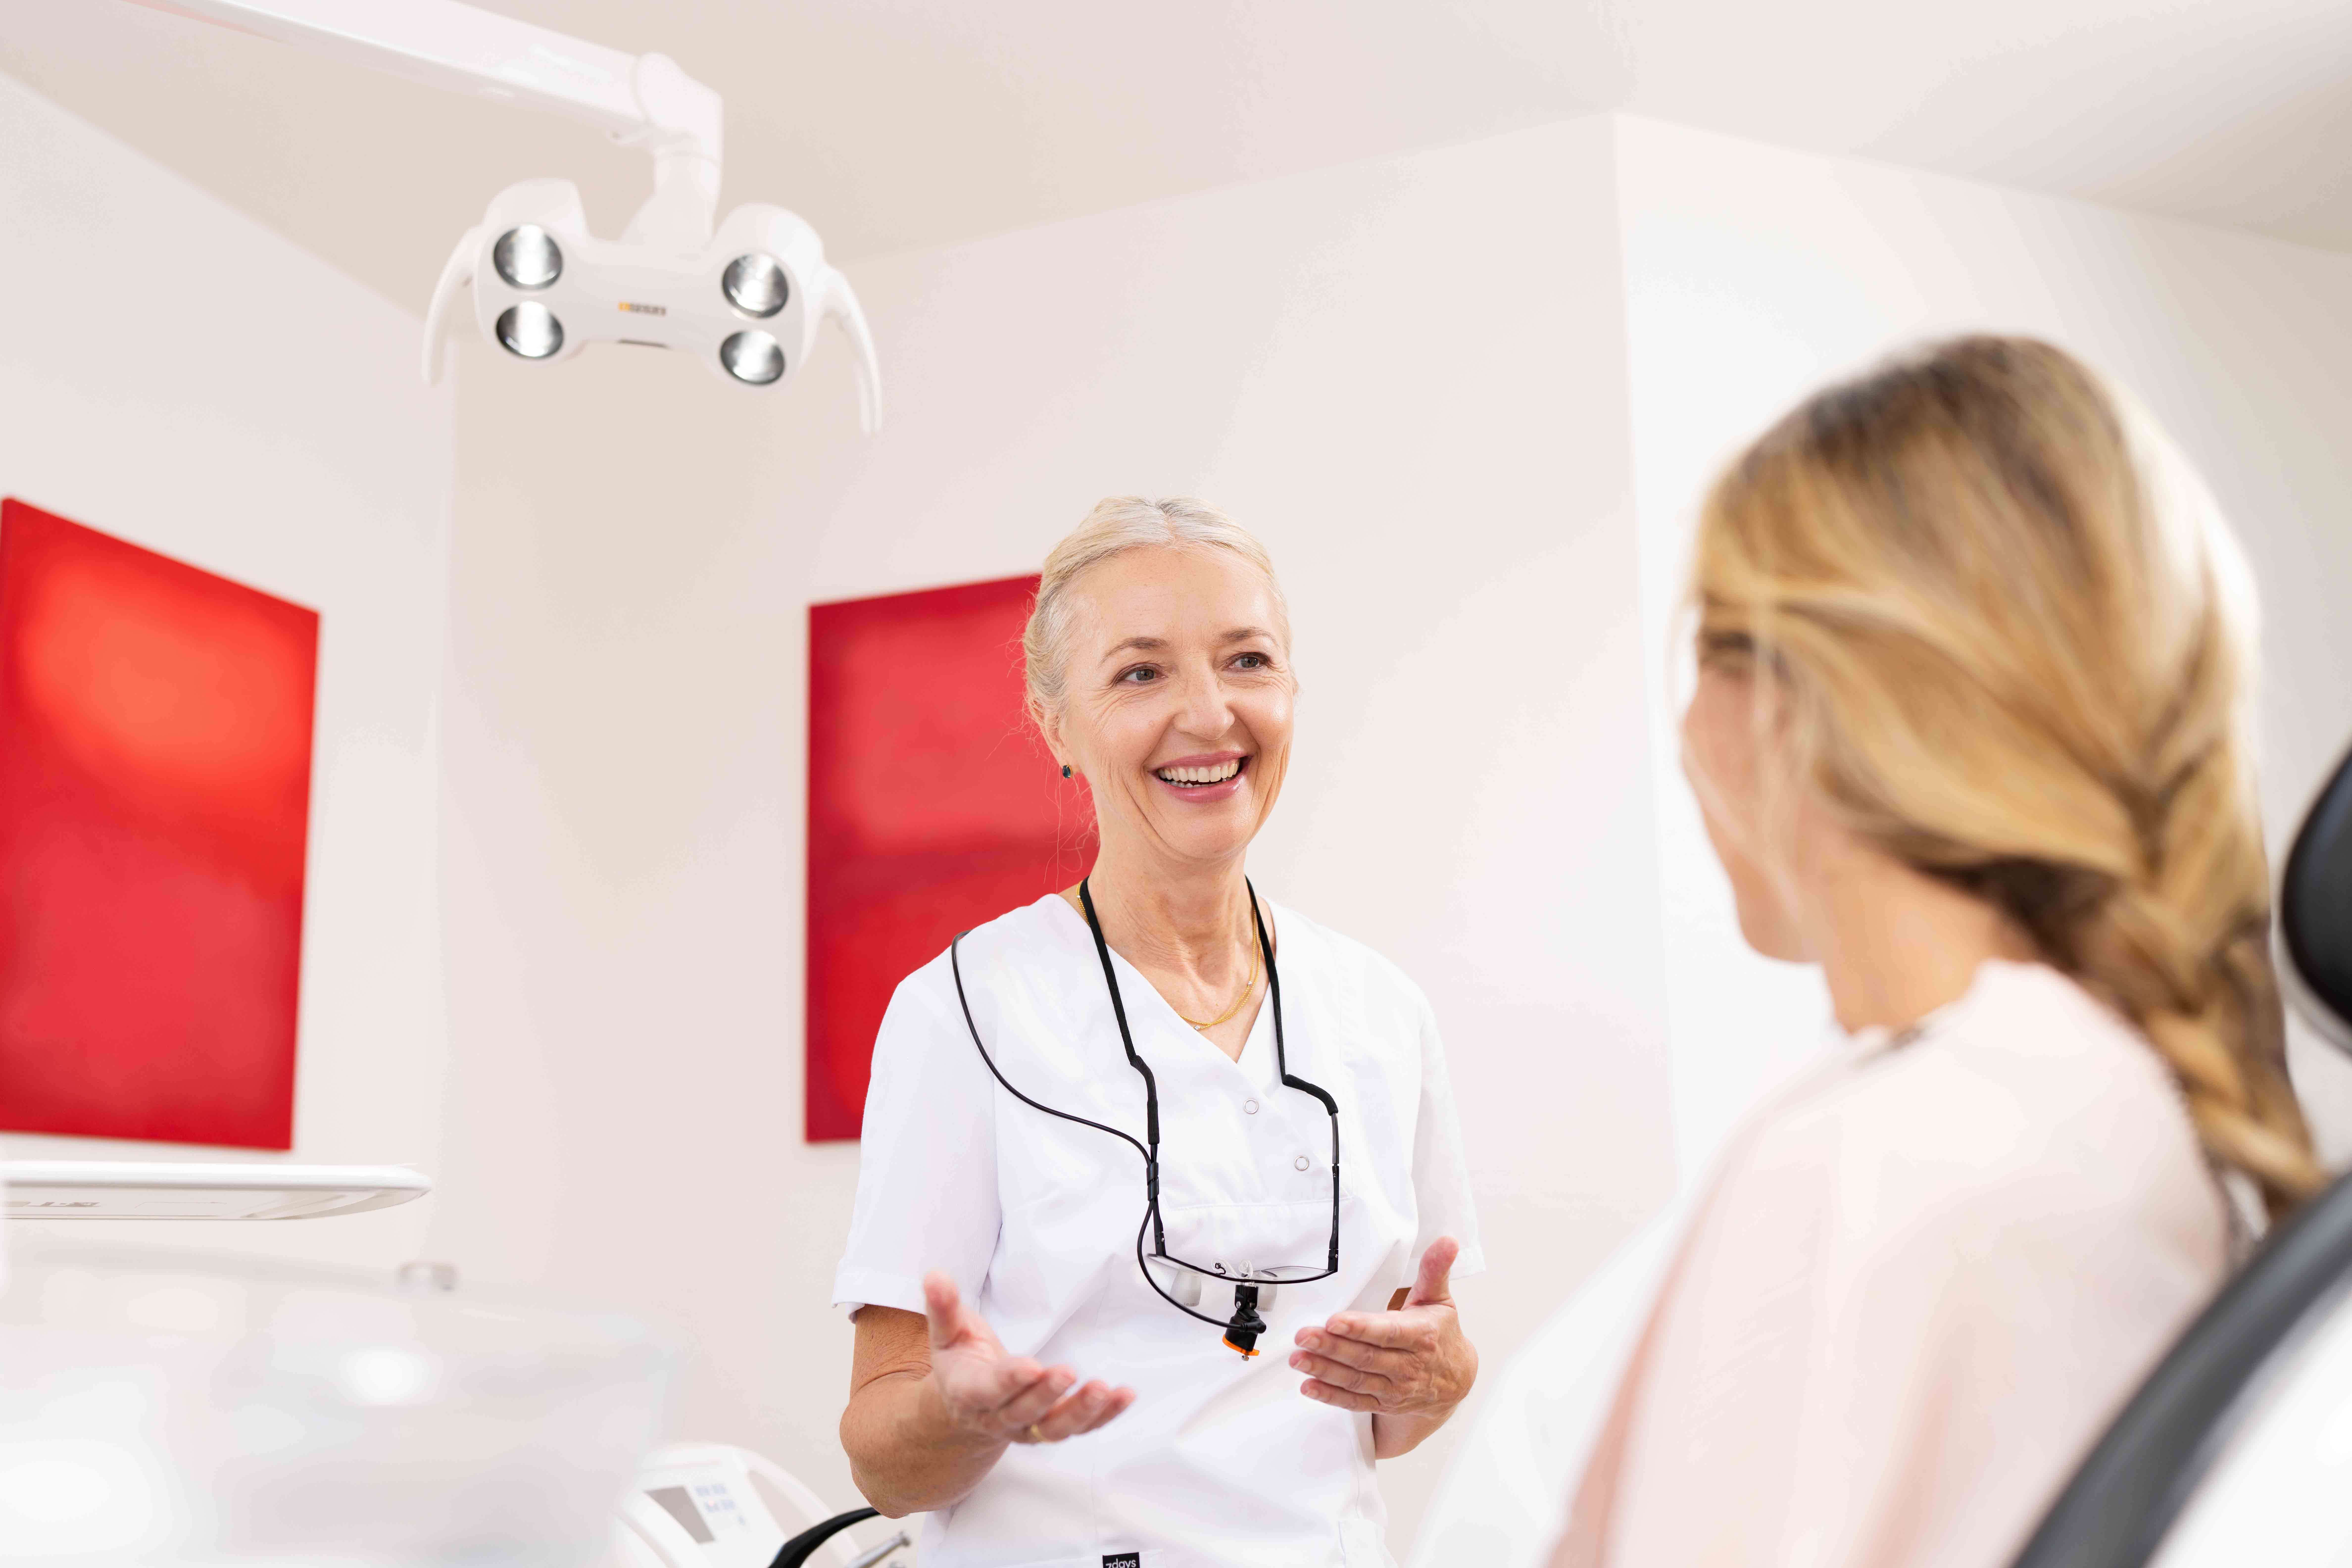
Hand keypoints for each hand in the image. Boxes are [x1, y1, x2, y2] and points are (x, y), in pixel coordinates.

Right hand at [921, 1271, 1135, 1443]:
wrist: (965, 1407)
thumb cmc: (960, 1362)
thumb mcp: (947, 1333)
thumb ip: (943, 1307)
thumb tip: (934, 1275)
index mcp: (969, 1392)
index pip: (989, 1389)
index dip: (1010, 1380)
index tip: (1031, 1366)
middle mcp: (998, 1417)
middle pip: (1024, 1412)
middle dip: (1047, 1395)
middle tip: (1070, 1372)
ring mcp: (1026, 1428)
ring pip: (1054, 1429)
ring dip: (1082, 1412)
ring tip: (1105, 1391)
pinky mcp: (1050, 1429)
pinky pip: (1080, 1428)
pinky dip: (1103, 1416)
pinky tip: (1124, 1397)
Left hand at [1290, 1238, 1476, 1417]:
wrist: (1455, 1380)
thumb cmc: (1442, 1334)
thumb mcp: (1440, 1300)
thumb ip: (1435, 1270)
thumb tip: (1447, 1241)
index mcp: (1420, 1336)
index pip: (1387, 1332)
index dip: (1360, 1328)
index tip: (1333, 1321)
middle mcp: (1408, 1366)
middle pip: (1365, 1357)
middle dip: (1331, 1347)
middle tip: (1303, 1336)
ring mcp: (1395, 1388)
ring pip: (1356, 1381)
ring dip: (1325, 1370)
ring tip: (1298, 1359)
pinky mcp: (1384, 1403)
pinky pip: (1355, 1402)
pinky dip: (1331, 1396)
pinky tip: (1308, 1386)